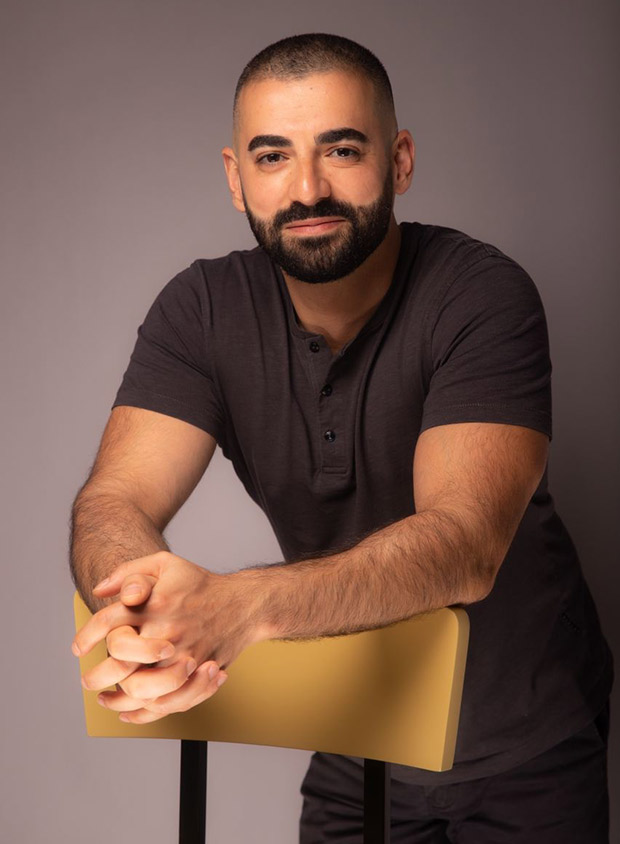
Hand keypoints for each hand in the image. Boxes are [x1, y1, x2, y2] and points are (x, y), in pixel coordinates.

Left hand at [73, 551, 265, 722]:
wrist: (244, 604)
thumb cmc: (200, 584)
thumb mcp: (165, 564)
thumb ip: (129, 572)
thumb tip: (100, 590)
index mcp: (154, 603)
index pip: (109, 622)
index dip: (87, 636)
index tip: (78, 648)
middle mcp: (166, 632)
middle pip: (120, 663)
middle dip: (97, 676)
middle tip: (87, 681)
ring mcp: (183, 656)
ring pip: (141, 690)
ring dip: (117, 700)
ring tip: (105, 699)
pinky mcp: (196, 675)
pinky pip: (166, 703)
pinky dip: (144, 713)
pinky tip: (129, 710)